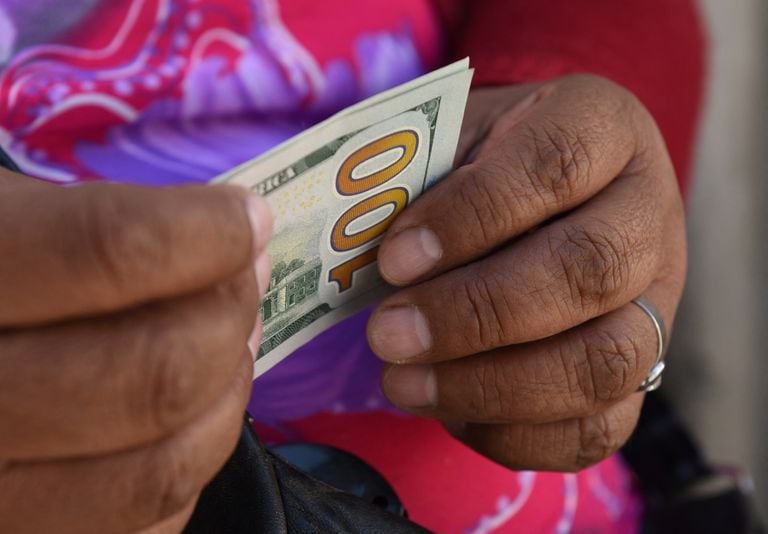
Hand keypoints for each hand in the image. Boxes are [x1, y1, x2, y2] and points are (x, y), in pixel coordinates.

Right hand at [0, 157, 271, 532]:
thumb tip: (231, 241)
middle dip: (230, 317)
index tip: (246, 219)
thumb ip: (98, 225)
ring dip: (227, 396)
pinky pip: (145, 526)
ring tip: (226, 344)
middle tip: (240, 281)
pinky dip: (187, 466)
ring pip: (163, 470)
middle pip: (158, 374)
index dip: (211, 233)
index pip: (116, 252)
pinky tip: (180, 414)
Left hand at [367, 76, 685, 470]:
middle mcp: (646, 214)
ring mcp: (656, 300)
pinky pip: (599, 427)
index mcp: (604, 128)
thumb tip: (357, 246)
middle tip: (387, 334)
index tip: (394, 258)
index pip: (555, 164)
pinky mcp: (641, 372)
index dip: (471, 215)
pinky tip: (449, 411)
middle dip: (476, 314)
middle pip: (589, 271)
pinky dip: (516, 433)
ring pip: (605, 360)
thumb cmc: (482, 164)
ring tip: (404, 381)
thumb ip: (418, 176)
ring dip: (492, 385)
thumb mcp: (451, 138)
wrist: (540, 200)